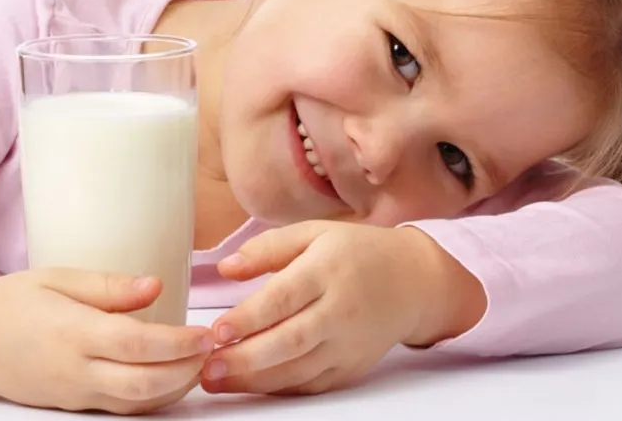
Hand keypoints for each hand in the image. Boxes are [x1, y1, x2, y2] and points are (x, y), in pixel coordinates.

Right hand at [0, 269, 214, 414]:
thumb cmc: (11, 301)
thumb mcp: (57, 277)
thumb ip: (109, 286)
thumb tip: (156, 285)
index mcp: (71, 331)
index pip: (136, 343)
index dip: (178, 343)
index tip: (208, 332)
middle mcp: (73, 369)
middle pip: (143, 384)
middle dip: (186, 371)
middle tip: (214, 350)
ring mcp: (73, 393)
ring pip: (136, 404)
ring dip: (175, 388)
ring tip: (200, 363)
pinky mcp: (72, 406)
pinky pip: (120, 409)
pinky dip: (152, 398)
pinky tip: (171, 378)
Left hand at [200, 221, 485, 395]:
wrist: (414, 282)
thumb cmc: (357, 252)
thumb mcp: (313, 233)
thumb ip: (267, 248)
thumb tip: (226, 268)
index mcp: (328, 269)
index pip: (284, 297)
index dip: (249, 317)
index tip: (217, 330)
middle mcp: (340, 309)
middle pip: (291, 340)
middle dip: (246, 359)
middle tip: (207, 367)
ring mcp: (348, 343)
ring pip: (299, 369)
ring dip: (255, 379)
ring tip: (216, 380)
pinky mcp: (351, 366)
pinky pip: (312, 383)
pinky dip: (279, 388)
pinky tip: (249, 384)